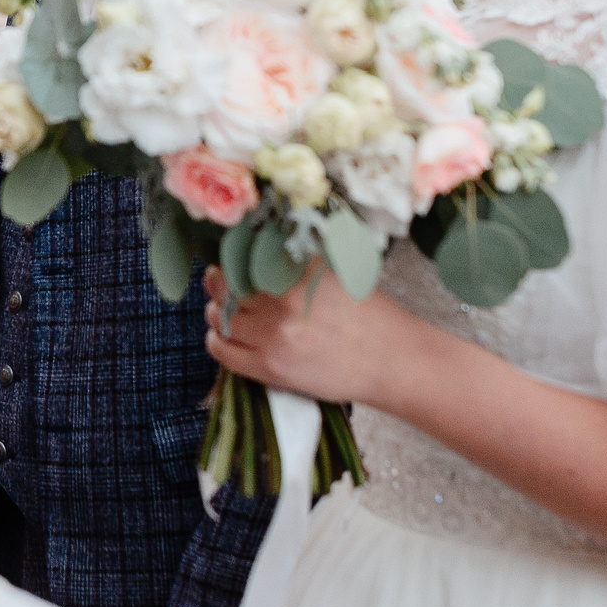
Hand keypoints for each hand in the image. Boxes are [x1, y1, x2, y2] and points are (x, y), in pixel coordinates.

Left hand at [204, 263, 424, 408]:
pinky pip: (224, 352)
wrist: (391, 360)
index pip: (246, 257)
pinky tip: (220, 335)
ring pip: (221, 318)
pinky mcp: (270, 368)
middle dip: (218, 281)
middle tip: (217, 278)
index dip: (232, 256)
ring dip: (215, 311)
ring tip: (220, 308)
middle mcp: (283, 302)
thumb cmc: (369, 313)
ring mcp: (274, 336)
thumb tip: (266, 238)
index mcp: (299, 273)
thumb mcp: (339, 269)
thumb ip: (301, 257)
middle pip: (228, 286)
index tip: (229, 256)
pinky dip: (216, 340)